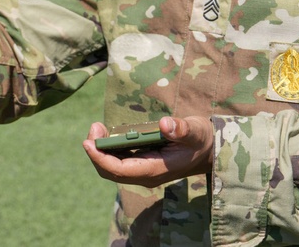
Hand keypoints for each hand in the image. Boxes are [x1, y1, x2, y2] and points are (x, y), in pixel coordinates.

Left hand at [82, 116, 213, 187]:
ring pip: (113, 168)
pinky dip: (109, 149)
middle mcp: (146, 174)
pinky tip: (107, 133)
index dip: (100, 158)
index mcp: (155, 170)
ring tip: (97, 127)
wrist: (210, 150)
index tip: (88, 142)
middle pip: (111, 172)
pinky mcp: (143, 164)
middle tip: (94, 128)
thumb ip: (182, 129)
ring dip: (100, 150)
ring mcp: (143, 170)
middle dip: (96, 153)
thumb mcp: (195, 131)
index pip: (120, 170)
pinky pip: (119, 161)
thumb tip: (165, 124)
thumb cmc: (202, 139)